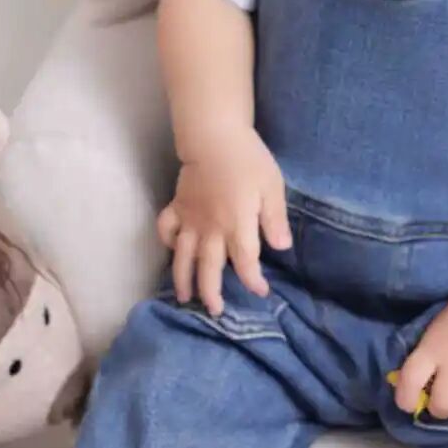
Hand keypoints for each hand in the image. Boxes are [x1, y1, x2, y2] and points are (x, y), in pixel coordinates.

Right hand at [156, 123, 291, 314]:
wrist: (214, 136)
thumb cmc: (248, 159)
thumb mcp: (272, 187)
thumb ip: (275, 219)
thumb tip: (282, 248)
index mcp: (236, 225)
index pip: (245, 262)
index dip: (253, 280)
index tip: (260, 291)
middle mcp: (210, 229)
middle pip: (209, 269)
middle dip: (212, 293)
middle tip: (215, 311)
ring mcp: (190, 219)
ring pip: (182, 257)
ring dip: (183, 279)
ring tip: (185, 299)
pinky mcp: (177, 206)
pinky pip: (166, 228)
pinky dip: (165, 241)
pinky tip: (171, 250)